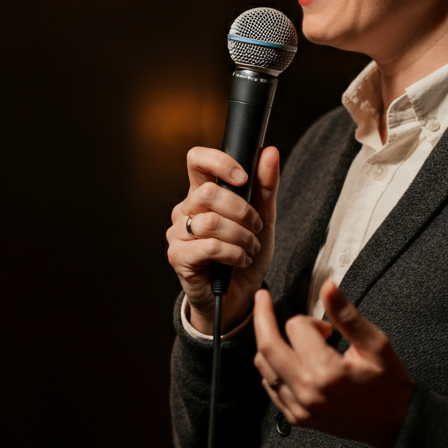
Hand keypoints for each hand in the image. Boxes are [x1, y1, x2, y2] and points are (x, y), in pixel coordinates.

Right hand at [167, 146, 279, 334]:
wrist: (239, 295)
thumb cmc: (245, 254)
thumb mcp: (263, 218)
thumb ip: (265, 186)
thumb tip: (269, 151)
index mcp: (201, 193)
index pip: (197, 160)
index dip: (219, 162)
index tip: (243, 178)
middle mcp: (185, 210)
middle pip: (208, 192)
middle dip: (242, 211)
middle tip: (256, 227)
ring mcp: (178, 233)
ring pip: (211, 221)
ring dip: (241, 236)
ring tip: (250, 248)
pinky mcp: (178, 257)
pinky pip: (209, 246)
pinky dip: (233, 253)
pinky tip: (240, 260)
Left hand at [253, 280, 415, 447]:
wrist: (395, 424)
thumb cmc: (389, 383)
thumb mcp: (375, 343)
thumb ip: (346, 314)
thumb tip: (328, 286)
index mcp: (327, 371)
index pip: (296, 328)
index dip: (310, 320)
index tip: (327, 329)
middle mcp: (307, 391)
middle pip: (267, 346)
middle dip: (262, 316)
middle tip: (263, 298)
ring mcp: (300, 408)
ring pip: (264, 366)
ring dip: (268, 343)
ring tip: (287, 335)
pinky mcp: (297, 418)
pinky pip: (270, 387)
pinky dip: (272, 368)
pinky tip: (287, 360)